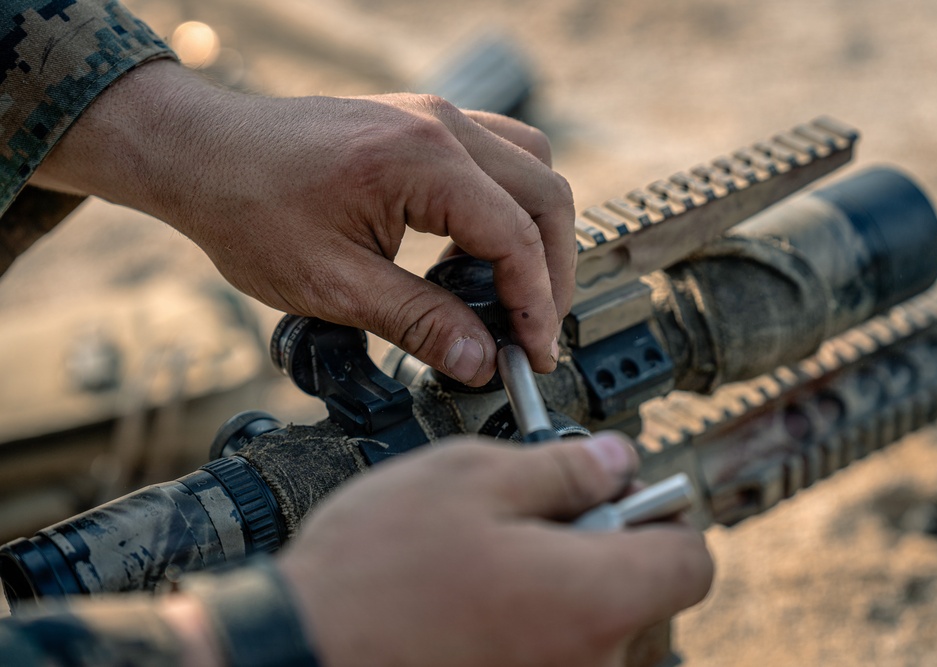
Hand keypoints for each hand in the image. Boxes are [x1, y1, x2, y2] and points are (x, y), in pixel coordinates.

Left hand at [31, 60, 576, 384]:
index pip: (517, 237)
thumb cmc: (248, 209)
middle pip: (545, 195)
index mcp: (422, 160)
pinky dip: (507, 207)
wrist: (202, 155)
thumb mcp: (333, 285)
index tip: (536, 354)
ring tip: (513, 295)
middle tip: (535, 332)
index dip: (537, 305)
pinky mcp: (423, 125)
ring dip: (537, 234)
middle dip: (552, 272)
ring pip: (532, 168)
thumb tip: (480, 360)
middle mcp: (441, 126)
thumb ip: (418, 322)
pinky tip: (479, 251)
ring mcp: (435, 117)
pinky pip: (498, 158)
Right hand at [278, 434, 712, 666]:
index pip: (691, 562)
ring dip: (563, 587)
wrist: (300, 651)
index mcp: (593, 597)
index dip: (664, 516)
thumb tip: (617, 461)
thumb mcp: (472, 479)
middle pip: (643, 595)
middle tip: (533, 520)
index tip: (620, 495)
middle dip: (604, 546)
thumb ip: (563, 469)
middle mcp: (589, 662)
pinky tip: (474, 603)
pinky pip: (554, 657)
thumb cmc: (376, 570)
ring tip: (490, 562)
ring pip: (595, 627)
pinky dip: (532, 626)